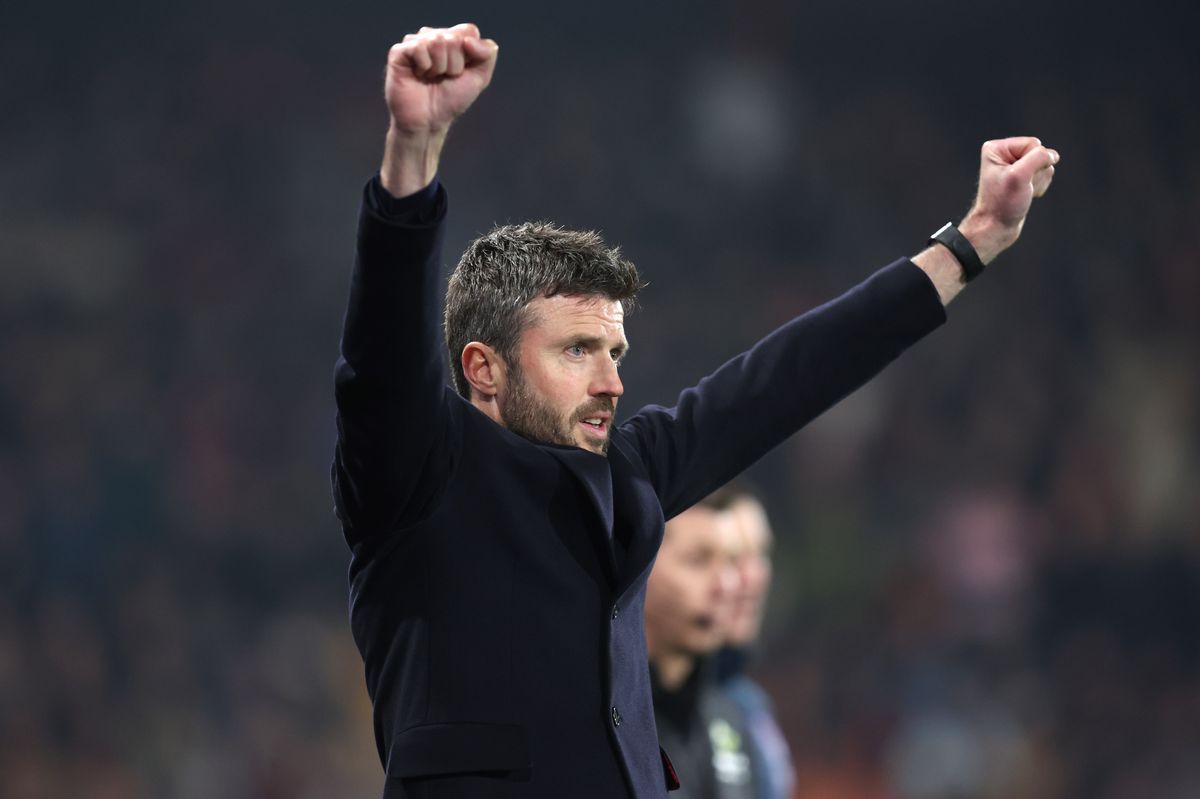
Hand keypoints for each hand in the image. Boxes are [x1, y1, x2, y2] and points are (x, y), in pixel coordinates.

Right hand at [379, 24, 498, 196]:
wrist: (429, 121)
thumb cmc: (451, 100)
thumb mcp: (479, 78)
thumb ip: (487, 54)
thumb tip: (468, 40)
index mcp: (452, 39)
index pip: (468, 31)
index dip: (468, 56)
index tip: (460, 73)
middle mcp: (433, 37)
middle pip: (453, 38)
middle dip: (453, 65)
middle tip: (442, 78)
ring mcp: (415, 43)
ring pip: (436, 41)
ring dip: (438, 67)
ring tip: (430, 78)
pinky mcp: (399, 52)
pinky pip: (418, 47)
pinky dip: (424, 66)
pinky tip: (418, 75)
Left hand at [960, 137, 1059, 262]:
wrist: (996, 228)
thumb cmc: (1003, 203)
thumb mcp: (1020, 176)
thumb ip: (1038, 157)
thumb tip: (1053, 155)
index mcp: (997, 149)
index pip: (1033, 144)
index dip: (1033, 162)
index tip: (1017, 179)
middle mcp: (1004, 154)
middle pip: (1040, 154)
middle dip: (1036, 173)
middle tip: (1020, 188)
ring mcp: (1015, 166)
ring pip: (1044, 166)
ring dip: (1038, 182)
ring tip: (1022, 193)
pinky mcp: (1023, 177)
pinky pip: (1044, 175)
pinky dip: (1039, 187)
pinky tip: (1025, 196)